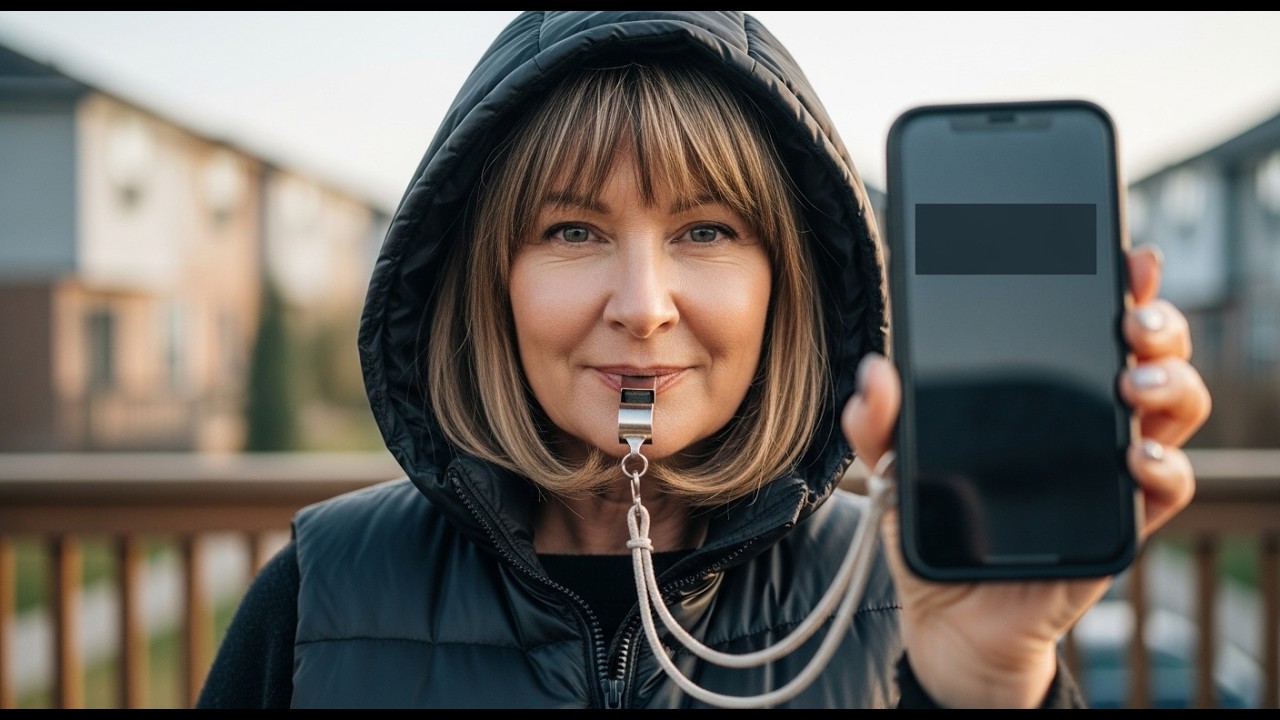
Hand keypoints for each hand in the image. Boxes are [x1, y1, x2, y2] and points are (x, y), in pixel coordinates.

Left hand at [841, 244, 1210, 706]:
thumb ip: (881, 423)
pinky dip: (1164, 465)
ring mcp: (1111, 468)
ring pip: (1174, 408)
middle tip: (1132, 318)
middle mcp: (1086, 420)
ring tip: (1131, 382)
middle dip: (1157, 322)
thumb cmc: (934, 527)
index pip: (1087, 325)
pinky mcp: (1122, 522)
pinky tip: (1135, 454)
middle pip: (1149, 354)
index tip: (1125, 255)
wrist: (950, 616)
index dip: (1117, 285)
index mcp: (1039, 393)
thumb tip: (875, 372)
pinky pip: (1168, 486)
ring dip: (1169, 383)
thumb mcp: (893, 468)